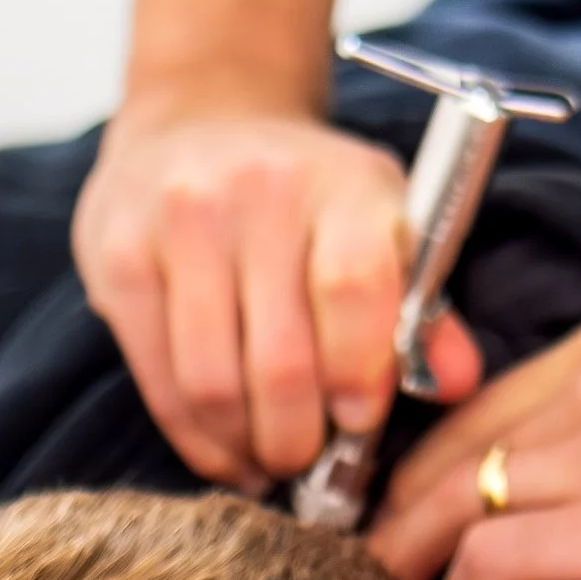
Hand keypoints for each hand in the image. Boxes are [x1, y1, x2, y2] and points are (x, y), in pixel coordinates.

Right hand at [73, 100, 483, 485]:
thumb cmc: (311, 196)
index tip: (358, 422)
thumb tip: (460, 383)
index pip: (354, 288)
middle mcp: (262, 190)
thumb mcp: (382, 224)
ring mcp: (182, 221)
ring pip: (212, 380)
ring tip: (267, 461)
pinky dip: (196, 436)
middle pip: (281, 357)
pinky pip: (159, 377)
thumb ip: (422, 308)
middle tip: (308, 463)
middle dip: (299, 437)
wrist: (204, 117)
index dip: (358, 375)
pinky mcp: (120, 256)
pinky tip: (223, 447)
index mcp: (346, 183)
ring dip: (246, 446)